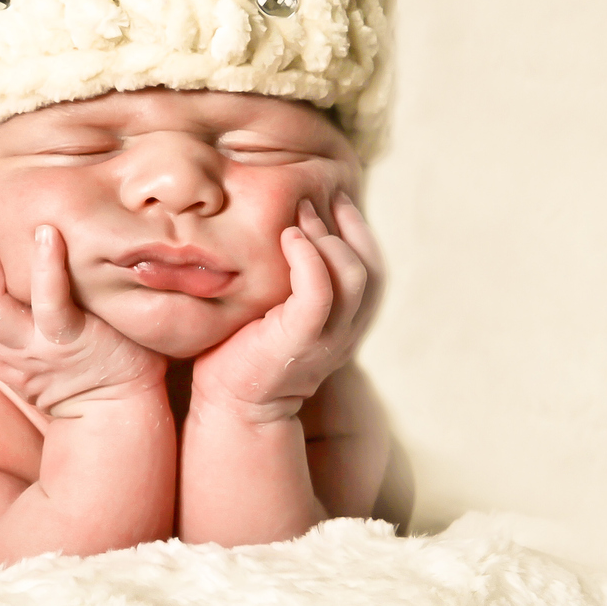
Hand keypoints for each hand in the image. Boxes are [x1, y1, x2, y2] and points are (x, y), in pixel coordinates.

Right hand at [0, 221, 166, 417]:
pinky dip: (46, 267)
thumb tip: (14, 276)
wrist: (123, 411)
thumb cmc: (88, 371)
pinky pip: (50, 302)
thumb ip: (21, 324)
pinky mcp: (71, 340)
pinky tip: (47, 233)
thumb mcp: (40, 354)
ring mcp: (38, 348)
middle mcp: (11, 353)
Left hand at [190, 195, 383, 418]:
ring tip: (298, 218)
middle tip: (311, 201)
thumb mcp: (278, 310)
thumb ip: (293, 281)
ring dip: (328, 239)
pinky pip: (320, 292)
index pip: (372, 269)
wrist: (233, 406)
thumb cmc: (245, 352)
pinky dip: (310, 260)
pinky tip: (288, 238)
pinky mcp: (301, 340)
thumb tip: (284, 230)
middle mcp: (347, 332)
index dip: (358, 230)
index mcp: (347, 324)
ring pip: (354, 277)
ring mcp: (328, 338)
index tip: (334, 199)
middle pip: (371, 269)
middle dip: (346, 227)